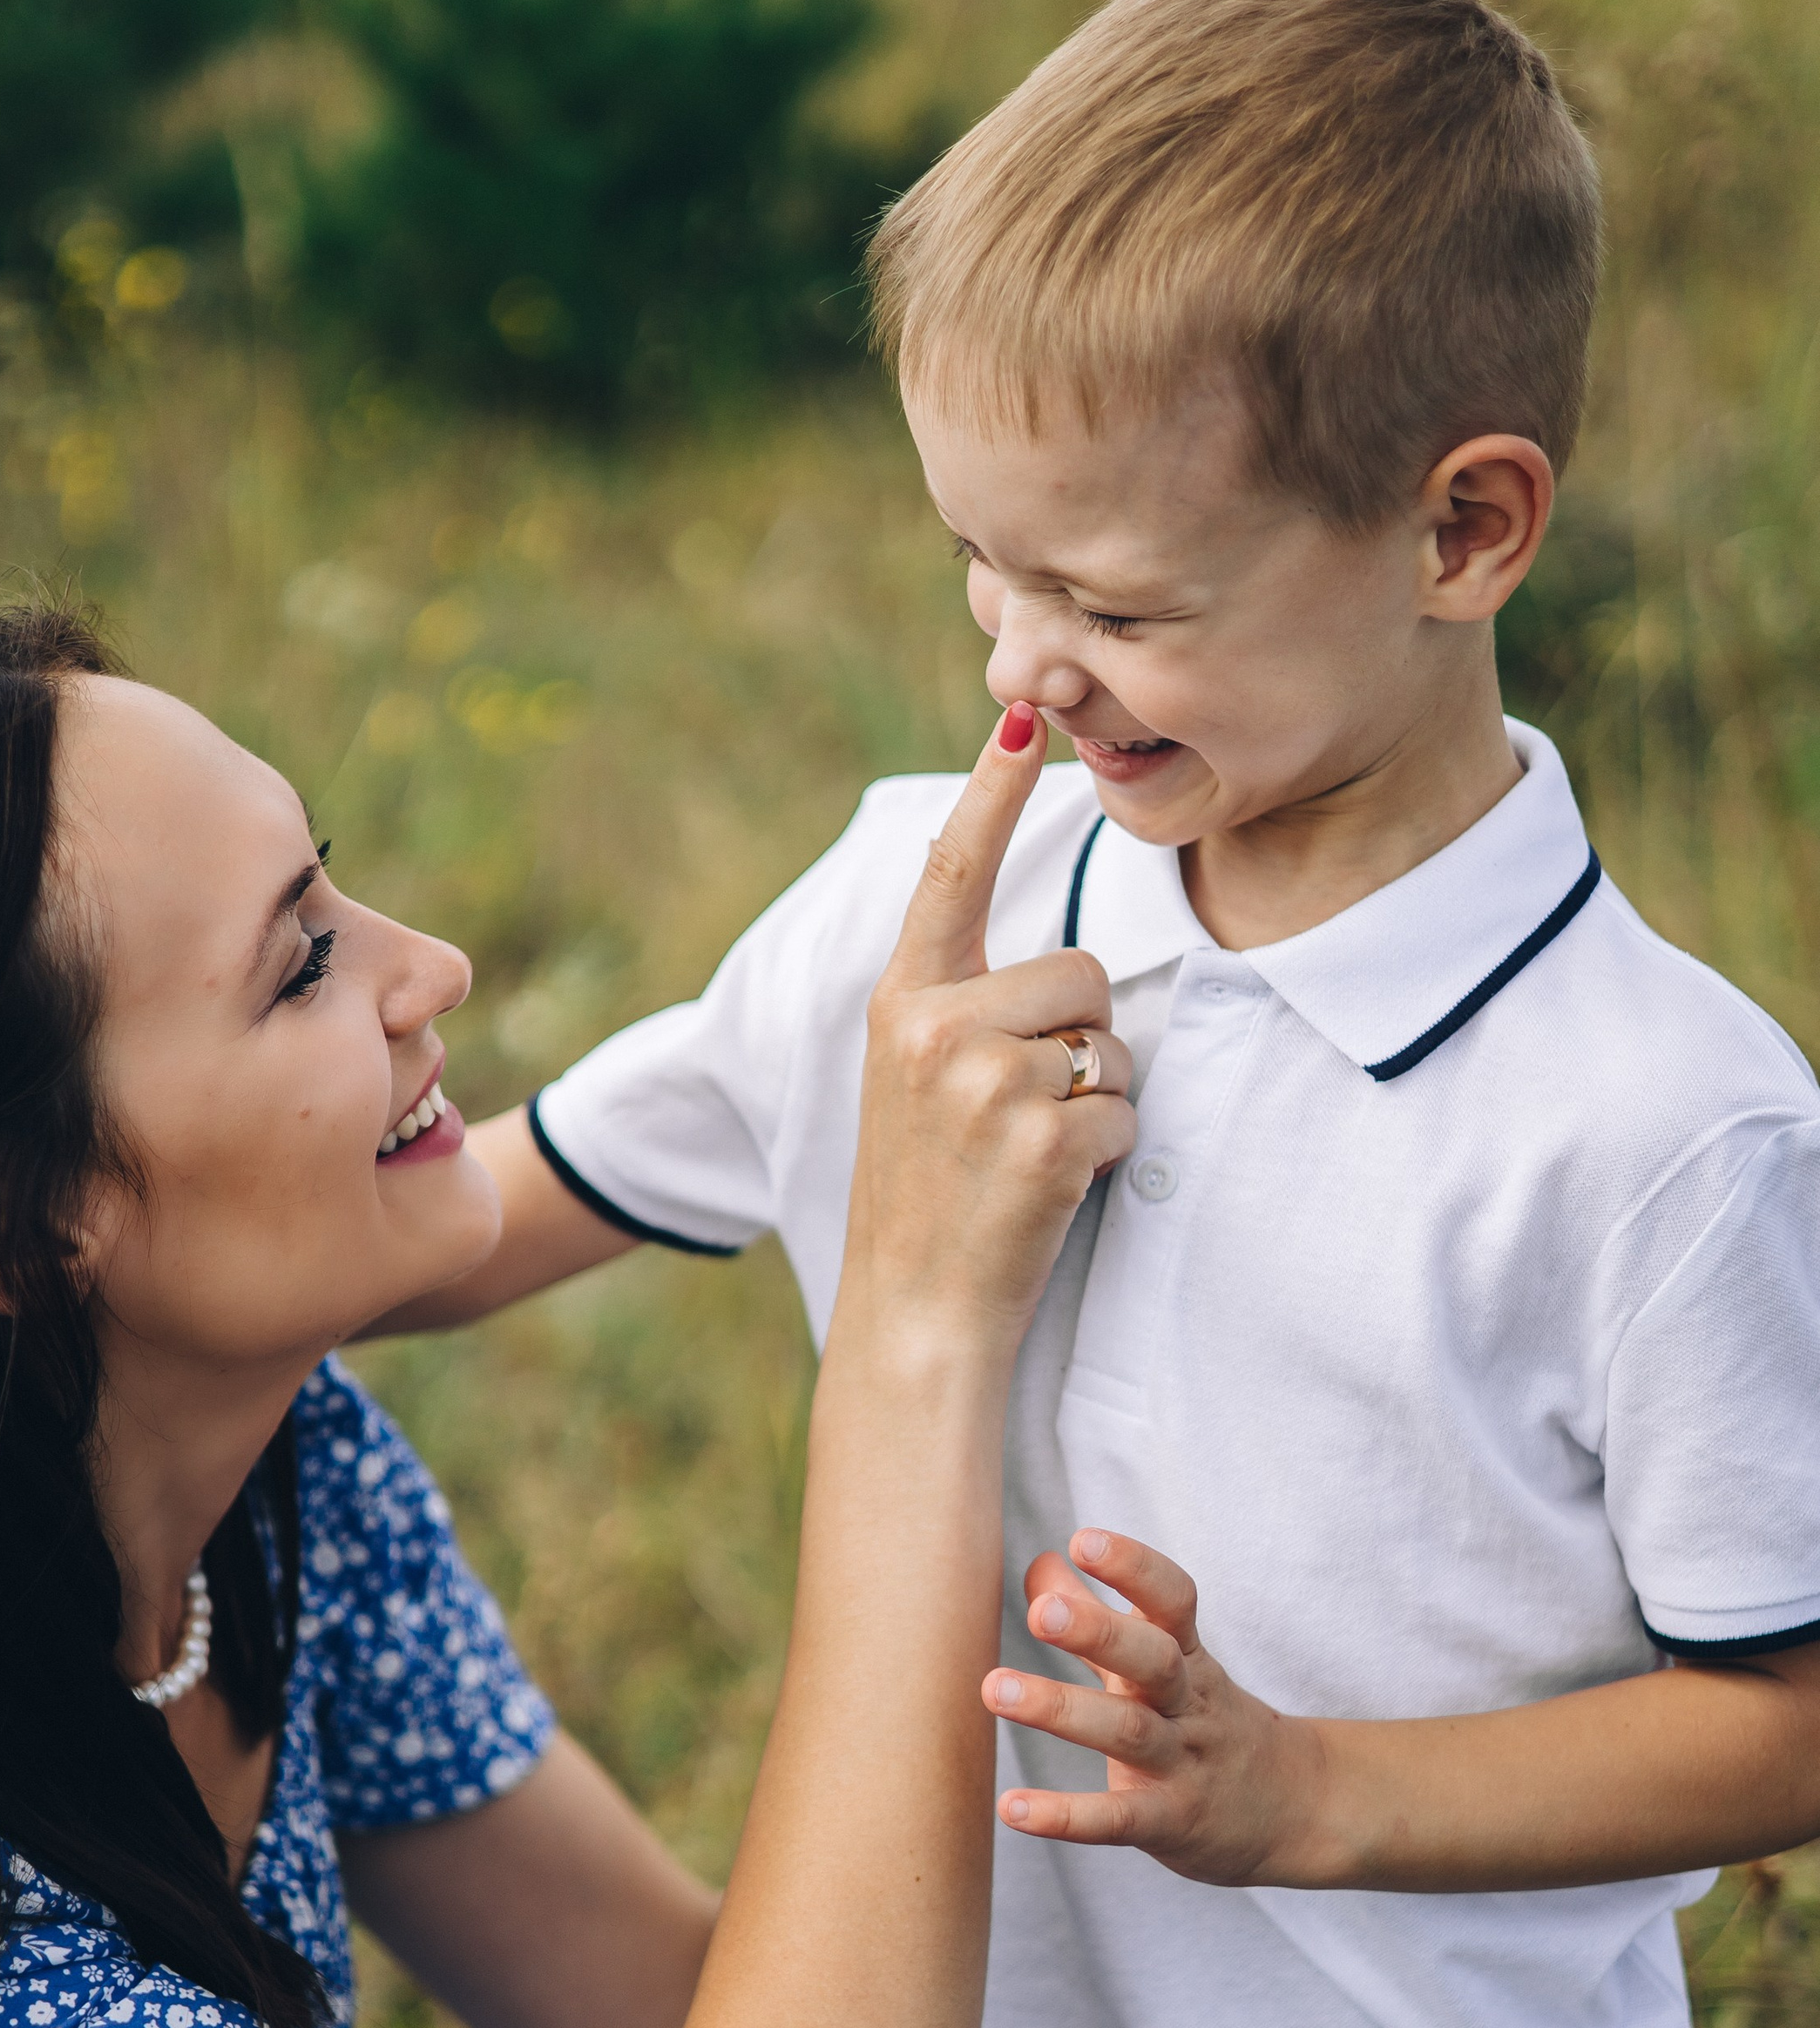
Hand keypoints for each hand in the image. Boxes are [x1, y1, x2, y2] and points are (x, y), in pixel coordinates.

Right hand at [841, 709, 1136, 1359]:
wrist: (913, 1313)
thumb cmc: (927, 1196)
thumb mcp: (914, 1080)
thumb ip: (962, 1007)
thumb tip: (1053, 961)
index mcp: (902, 1002)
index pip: (952, 874)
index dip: (993, 794)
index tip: (1024, 715)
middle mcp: (938, 1027)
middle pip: (1081, 971)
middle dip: (1082, 1036)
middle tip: (1021, 1114)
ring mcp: (990, 1082)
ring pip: (1110, 1041)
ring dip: (1096, 1097)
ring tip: (1028, 1153)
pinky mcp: (1045, 1138)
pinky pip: (1126, 1110)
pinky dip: (1106, 1153)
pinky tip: (1046, 1191)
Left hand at [986, 1530, 1326, 1886]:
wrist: (1294, 1808)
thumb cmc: (1204, 1722)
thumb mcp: (1165, 1664)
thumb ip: (1098, 1618)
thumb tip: (1041, 1562)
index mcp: (1188, 1657)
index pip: (1174, 1601)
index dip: (1135, 1568)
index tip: (1084, 1539)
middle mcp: (1188, 1704)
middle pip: (1154, 1660)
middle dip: (1100, 1633)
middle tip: (1042, 1613)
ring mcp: (1183, 1764)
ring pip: (1128, 1732)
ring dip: (1062, 1709)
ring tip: (995, 1688)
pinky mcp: (1170, 1822)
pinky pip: (1118, 1819)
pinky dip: (1066, 1816)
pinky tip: (1011, 1808)